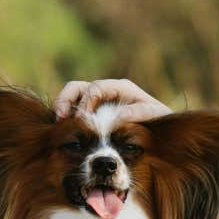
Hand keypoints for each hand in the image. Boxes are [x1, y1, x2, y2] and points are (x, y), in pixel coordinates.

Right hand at [54, 78, 171, 122]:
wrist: (160, 129)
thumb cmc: (158, 120)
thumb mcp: (154, 115)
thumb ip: (139, 113)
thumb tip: (119, 116)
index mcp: (120, 87)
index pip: (96, 88)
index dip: (86, 102)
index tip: (81, 119)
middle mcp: (106, 91)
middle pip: (78, 87)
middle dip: (66, 100)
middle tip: (60, 118)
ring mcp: (97, 101)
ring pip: (72, 97)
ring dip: (62, 107)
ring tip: (57, 123)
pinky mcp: (92, 113)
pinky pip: (74, 111)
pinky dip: (66, 118)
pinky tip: (63, 131)